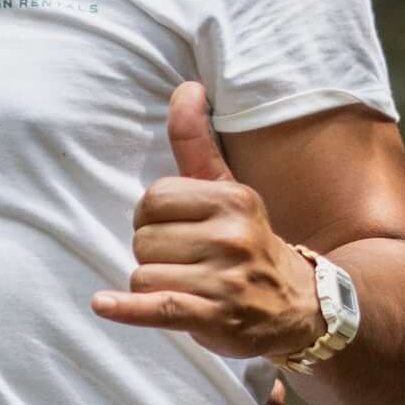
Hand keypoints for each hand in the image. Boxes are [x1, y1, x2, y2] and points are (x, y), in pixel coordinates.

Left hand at [91, 81, 324, 361]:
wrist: (300, 305)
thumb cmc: (248, 240)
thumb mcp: (229, 189)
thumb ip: (198, 142)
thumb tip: (186, 87)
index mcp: (232, 200)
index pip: (153, 199)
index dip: (151, 217)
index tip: (174, 230)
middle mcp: (231, 236)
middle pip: (143, 240)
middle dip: (153, 253)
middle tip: (187, 262)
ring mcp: (225, 280)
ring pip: (143, 274)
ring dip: (153, 284)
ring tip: (187, 286)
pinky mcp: (215, 317)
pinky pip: (157, 307)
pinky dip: (126, 309)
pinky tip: (104, 304)